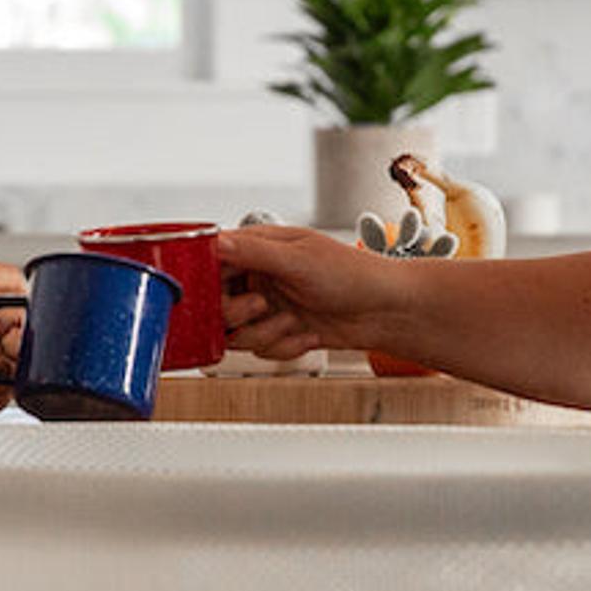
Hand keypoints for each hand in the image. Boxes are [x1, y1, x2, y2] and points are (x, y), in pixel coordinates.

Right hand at [215, 223, 393, 361]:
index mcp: (259, 247)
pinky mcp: (278, 331)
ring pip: (236, 332)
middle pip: (216, 303)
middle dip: (237, 313)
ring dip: (264, 334)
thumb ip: (254, 252)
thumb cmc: (354, 274)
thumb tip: (216, 241)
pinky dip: (283, 347)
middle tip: (260, 307)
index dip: (205, 281)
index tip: (212, 294)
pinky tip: (307, 334)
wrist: (385, 311)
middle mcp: (258, 276)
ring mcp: (267, 306)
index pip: (211, 261)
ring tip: (292, 322)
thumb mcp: (299, 259)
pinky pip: (260, 349)